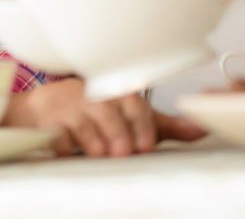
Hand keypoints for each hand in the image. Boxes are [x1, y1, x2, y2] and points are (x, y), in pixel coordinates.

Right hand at [3, 78, 204, 157]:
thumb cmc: (95, 115)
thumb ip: (165, 125)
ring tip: (99, 152)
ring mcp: (66, 107)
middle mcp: (90, 95)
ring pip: (82, 123)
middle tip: (122, 152)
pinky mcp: (45, 121)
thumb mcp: (130, 118)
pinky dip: (64, 146)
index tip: (145, 145)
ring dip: (92, 140)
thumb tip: (201, 128)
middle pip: (106, 111)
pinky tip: (68, 151)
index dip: (140, 123)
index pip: (130, 101)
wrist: (43, 111)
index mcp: (113, 92)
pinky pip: (57, 135)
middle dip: (116, 132)